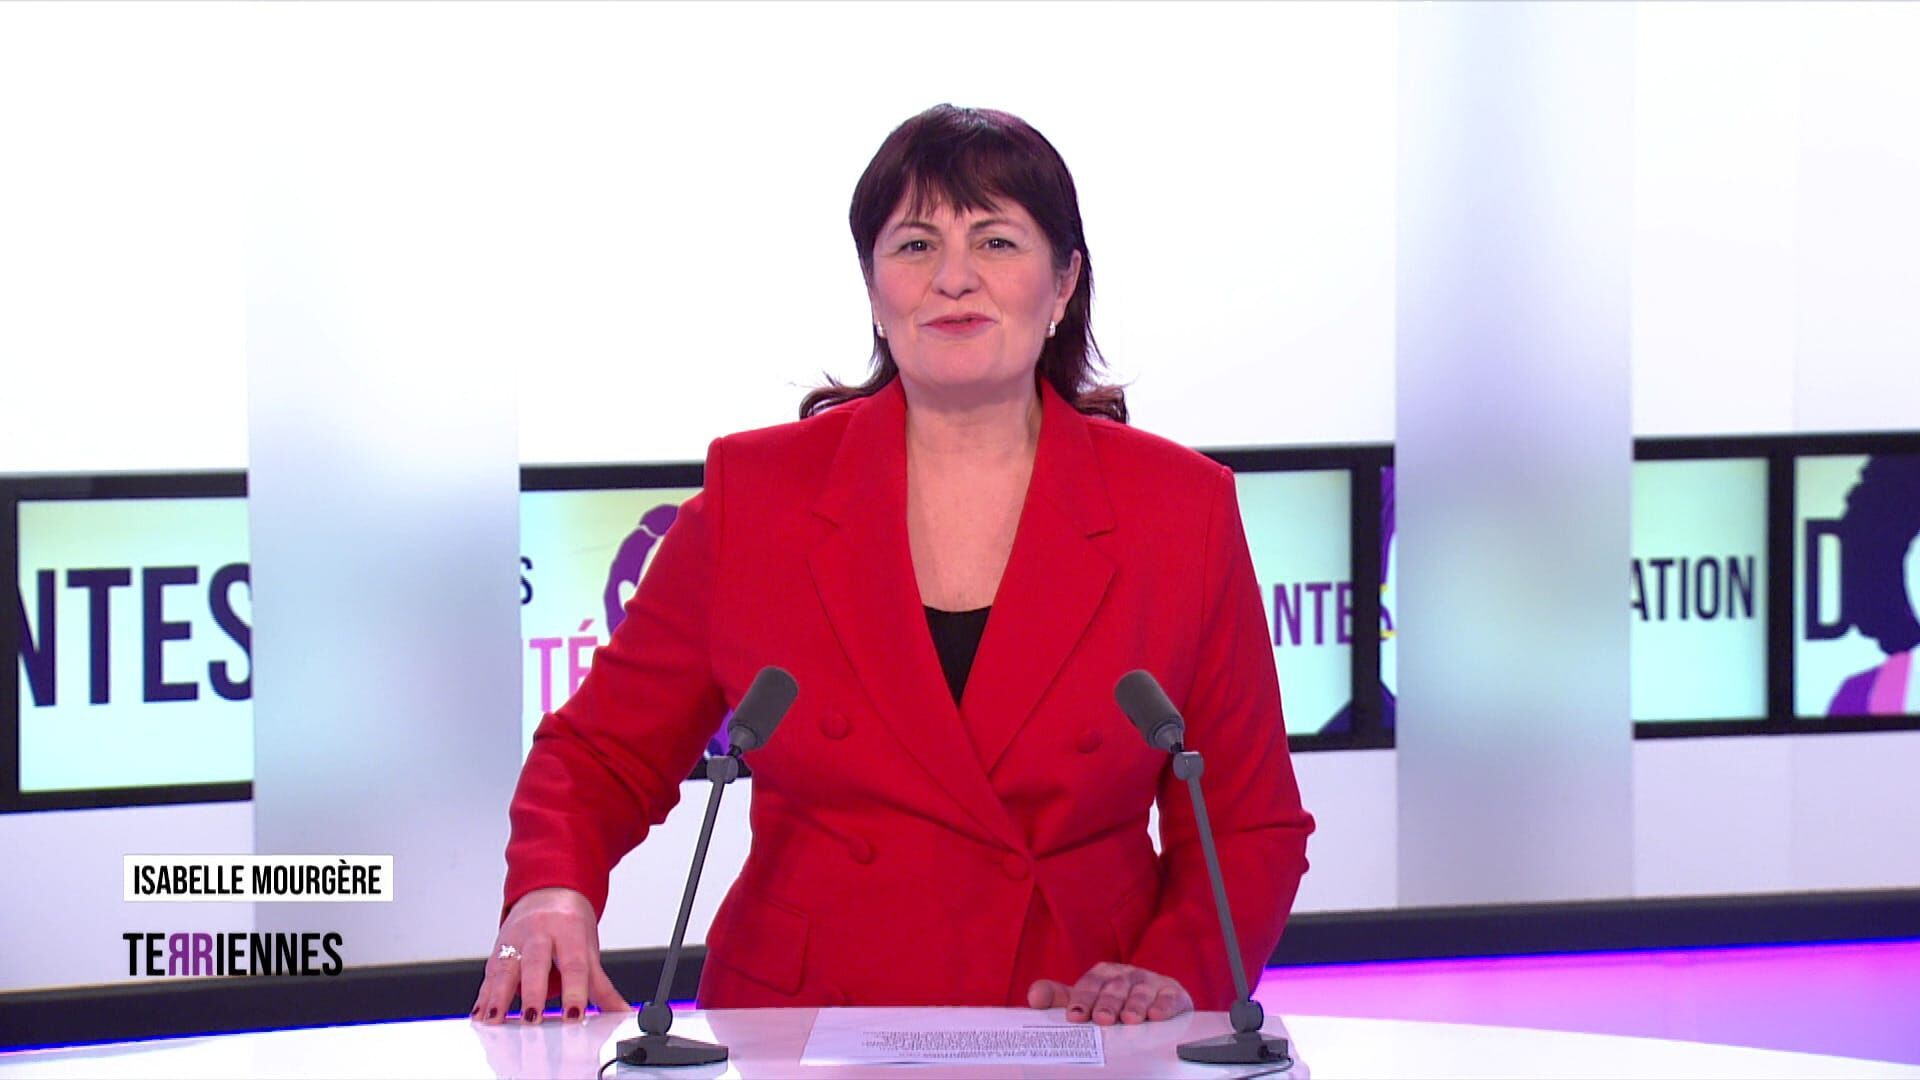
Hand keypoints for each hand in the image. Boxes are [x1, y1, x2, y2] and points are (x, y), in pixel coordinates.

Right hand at [472, 886, 630, 1023]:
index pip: (573, 964)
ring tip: (496, 1020)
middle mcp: (539, 932)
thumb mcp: (588, 948)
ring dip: (499, 996)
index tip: (574, 1015)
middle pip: (535, 963)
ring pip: (505, 967)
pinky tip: (480, 1014)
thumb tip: (620, 1011)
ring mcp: (515, 939)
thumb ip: (601, 985)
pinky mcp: (498, 949)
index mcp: (568, 930)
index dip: (574, 990)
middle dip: (532, 992)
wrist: (548, 891)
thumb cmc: (570, 922)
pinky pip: (489, 973)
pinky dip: (484, 995)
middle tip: (533, 1019)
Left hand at [1027, 962, 1192, 1024]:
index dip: (1082, 998)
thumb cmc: (1114, 1002)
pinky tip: (1157, 1015)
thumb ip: (1059, 998)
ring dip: (1135, 1005)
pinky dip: (1164, 1005)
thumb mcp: (1086, 999)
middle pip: (1115, 988)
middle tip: (1102, 1019)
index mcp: (1102, 975)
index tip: (1075, 1015)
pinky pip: (1169, 997)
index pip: (1089, 984)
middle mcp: (1125, 975)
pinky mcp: (1172, 992)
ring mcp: (1150, 982)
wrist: (1155, 999)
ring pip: (1141, 992)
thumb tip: (1033, 997)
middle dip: (1108, 1003)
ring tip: (1130, 1020)